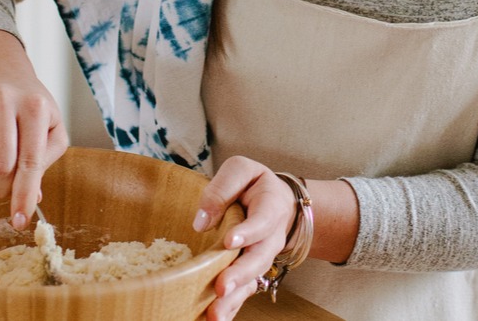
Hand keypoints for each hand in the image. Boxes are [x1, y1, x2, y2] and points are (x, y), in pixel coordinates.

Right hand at [0, 29, 68, 229]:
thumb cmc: (29, 105)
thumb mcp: (49, 125)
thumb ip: (44, 160)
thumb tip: (31, 199)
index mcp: (36, 106)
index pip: (30, 163)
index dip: (23, 196)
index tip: (19, 222)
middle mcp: (4, 99)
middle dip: (1, 188)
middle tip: (3, 184)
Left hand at [192, 156, 296, 320]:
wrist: (276, 202)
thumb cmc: (254, 185)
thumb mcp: (242, 170)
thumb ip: (223, 188)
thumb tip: (201, 221)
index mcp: (270, 207)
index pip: (262, 221)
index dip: (247, 232)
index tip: (229, 242)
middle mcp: (270, 238)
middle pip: (258, 259)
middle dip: (239, 275)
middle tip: (221, 287)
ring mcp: (261, 258)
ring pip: (252, 281)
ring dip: (234, 299)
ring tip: (214, 314)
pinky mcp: (250, 273)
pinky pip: (243, 293)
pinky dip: (231, 308)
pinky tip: (216, 319)